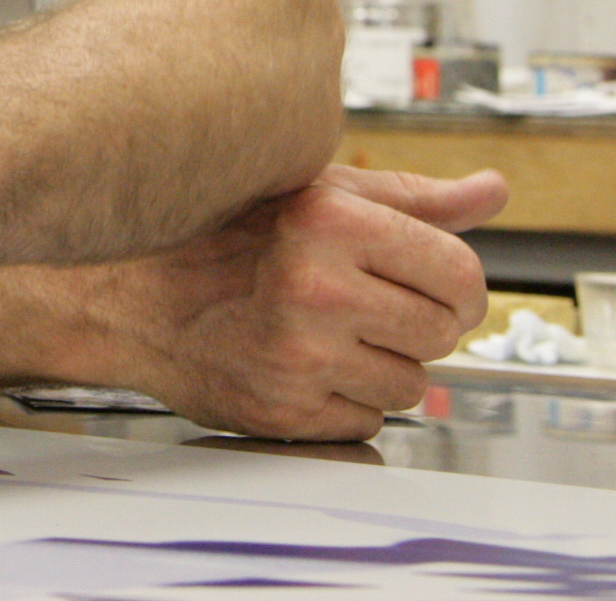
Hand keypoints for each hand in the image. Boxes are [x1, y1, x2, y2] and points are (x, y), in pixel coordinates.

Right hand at [89, 165, 504, 440]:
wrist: (124, 295)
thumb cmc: (220, 236)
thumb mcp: (314, 193)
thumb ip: (412, 200)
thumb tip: (492, 192)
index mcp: (330, 220)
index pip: (461, 274)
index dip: (457, 287)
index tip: (432, 288)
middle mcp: (315, 287)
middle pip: (442, 335)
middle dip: (415, 326)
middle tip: (365, 308)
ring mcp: (298, 355)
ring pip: (411, 387)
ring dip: (379, 367)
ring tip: (324, 335)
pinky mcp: (283, 410)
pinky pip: (366, 422)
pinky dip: (343, 402)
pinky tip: (301, 366)